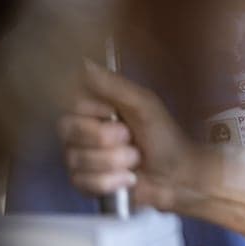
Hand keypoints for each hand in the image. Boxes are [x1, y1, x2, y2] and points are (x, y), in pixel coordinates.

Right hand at [58, 60, 197, 210]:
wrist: (176, 174)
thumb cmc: (163, 135)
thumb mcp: (143, 104)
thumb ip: (113, 85)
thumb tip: (84, 61)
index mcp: (95, 108)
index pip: (70, 103)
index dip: (92, 111)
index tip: (113, 112)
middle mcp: (81, 131)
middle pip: (68, 131)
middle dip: (105, 139)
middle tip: (130, 139)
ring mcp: (80, 158)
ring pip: (76, 159)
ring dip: (114, 162)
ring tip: (135, 160)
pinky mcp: (84, 184)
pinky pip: (82, 182)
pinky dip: (110, 182)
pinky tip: (127, 179)